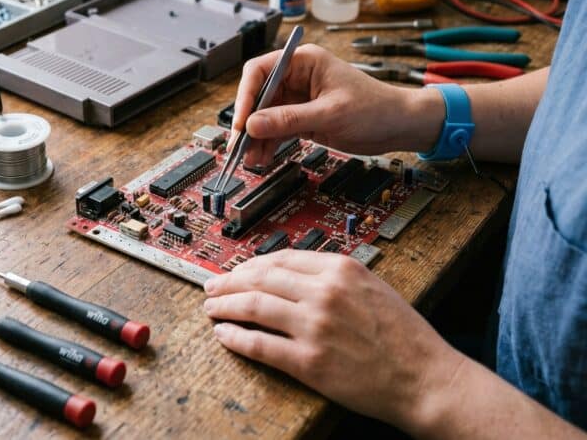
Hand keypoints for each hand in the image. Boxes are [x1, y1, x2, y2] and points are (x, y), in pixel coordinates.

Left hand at [203, 250, 464, 430]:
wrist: (425, 378)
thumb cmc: (404, 336)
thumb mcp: (372, 287)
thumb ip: (333, 275)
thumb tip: (292, 272)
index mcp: (340, 270)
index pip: (279, 259)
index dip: (250, 264)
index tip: (237, 270)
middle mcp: (324, 293)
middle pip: (260, 279)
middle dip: (229, 282)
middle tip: (211, 286)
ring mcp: (314, 327)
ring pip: (253, 307)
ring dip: (225, 307)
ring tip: (211, 309)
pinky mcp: (309, 362)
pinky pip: (260, 345)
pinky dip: (236, 339)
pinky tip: (225, 336)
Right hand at [231, 44, 442, 165]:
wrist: (400, 126)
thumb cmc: (375, 108)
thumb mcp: (330, 114)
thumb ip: (289, 119)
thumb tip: (253, 125)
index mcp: (304, 61)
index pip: (260, 71)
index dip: (246, 96)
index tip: (241, 122)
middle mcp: (297, 77)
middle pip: (259, 96)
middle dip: (248, 122)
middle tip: (240, 146)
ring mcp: (298, 99)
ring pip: (265, 116)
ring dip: (256, 137)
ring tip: (251, 158)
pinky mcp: (302, 118)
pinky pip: (277, 129)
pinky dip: (268, 143)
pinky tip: (263, 157)